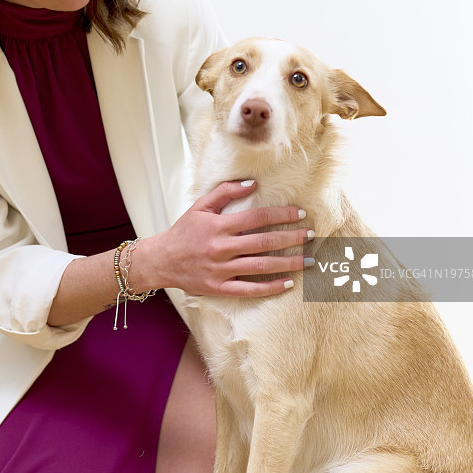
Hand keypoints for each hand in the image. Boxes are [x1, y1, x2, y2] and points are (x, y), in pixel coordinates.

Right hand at [136, 181, 310, 296]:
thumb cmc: (183, 231)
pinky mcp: (219, 287)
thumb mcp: (200, 206)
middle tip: (311, 236)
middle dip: (291, 238)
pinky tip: (288, 283)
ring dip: (289, 263)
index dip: (281, 215)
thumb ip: (225, 192)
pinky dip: (271, 287)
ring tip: (309, 260)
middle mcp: (222, 248)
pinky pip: (250, 289)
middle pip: (264, 243)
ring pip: (262, 267)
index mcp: (219, 226)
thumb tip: (252, 183)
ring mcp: (221, 270)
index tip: (300, 214)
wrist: (161, 260)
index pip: (257, 218)